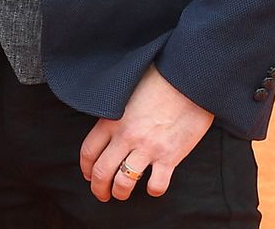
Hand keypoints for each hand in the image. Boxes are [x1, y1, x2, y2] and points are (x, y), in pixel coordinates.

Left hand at [78, 64, 213, 201]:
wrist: (188, 81)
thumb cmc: (159, 80)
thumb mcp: (127, 90)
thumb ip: (115, 107)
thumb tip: (109, 117)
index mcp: (111, 120)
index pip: (89, 151)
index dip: (86, 167)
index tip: (88, 175)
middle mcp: (126, 137)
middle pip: (102, 171)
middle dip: (98, 188)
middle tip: (102, 194)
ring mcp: (147, 148)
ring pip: (124, 182)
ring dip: (121, 192)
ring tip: (122, 194)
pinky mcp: (169, 157)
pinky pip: (157, 184)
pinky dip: (154, 190)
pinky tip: (153, 187)